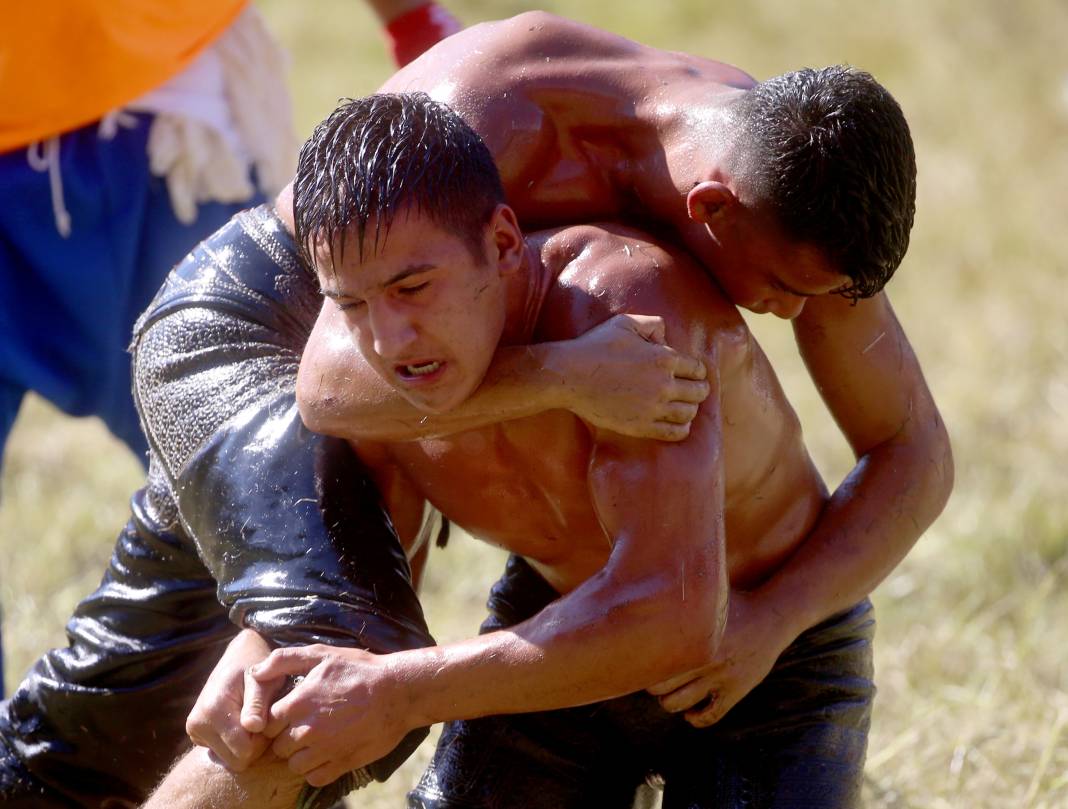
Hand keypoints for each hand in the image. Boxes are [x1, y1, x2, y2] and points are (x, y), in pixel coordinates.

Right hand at [185, 628, 275, 770]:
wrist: (238, 657)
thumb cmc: (256, 668)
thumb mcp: (263, 681)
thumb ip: (258, 703)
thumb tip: (253, 726)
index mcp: (213, 710)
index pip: (244, 752)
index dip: (262, 741)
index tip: (269, 720)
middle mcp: (197, 723)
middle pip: (236, 760)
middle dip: (254, 745)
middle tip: (263, 719)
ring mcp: (194, 730)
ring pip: (229, 758)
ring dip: (245, 743)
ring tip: (251, 717)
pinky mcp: (196, 734)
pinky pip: (222, 752)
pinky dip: (235, 742)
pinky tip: (240, 721)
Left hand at [251, 645, 411, 786]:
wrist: (399, 691)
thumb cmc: (360, 670)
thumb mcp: (322, 655)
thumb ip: (283, 660)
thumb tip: (255, 672)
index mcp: (297, 704)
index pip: (266, 723)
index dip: (278, 718)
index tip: (291, 712)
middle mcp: (306, 730)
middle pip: (278, 746)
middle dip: (288, 737)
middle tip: (307, 725)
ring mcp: (324, 750)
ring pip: (294, 765)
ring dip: (302, 755)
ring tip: (318, 740)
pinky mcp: (341, 764)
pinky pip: (314, 778)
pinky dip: (317, 770)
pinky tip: (328, 753)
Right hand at [557, 314, 709, 440]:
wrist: (570, 376)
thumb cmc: (595, 346)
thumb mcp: (626, 323)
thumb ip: (653, 325)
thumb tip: (666, 338)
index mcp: (663, 358)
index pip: (698, 369)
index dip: (698, 371)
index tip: (694, 373)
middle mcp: (663, 384)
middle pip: (698, 392)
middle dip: (700, 389)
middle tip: (696, 390)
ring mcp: (653, 408)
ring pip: (689, 413)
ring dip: (691, 409)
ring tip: (686, 406)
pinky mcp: (641, 426)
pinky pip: (674, 432)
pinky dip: (681, 428)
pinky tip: (677, 423)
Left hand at [646, 591, 792, 726]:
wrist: (772, 618)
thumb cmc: (734, 604)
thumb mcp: (707, 599)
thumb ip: (681, 600)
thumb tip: (653, 587)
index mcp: (695, 637)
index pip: (656, 662)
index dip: (643, 666)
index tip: (643, 661)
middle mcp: (705, 660)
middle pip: (663, 688)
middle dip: (654, 687)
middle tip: (656, 679)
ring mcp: (721, 678)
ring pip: (681, 704)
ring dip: (671, 703)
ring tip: (670, 695)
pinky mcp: (736, 691)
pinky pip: (711, 716)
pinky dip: (696, 719)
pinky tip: (690, 713)